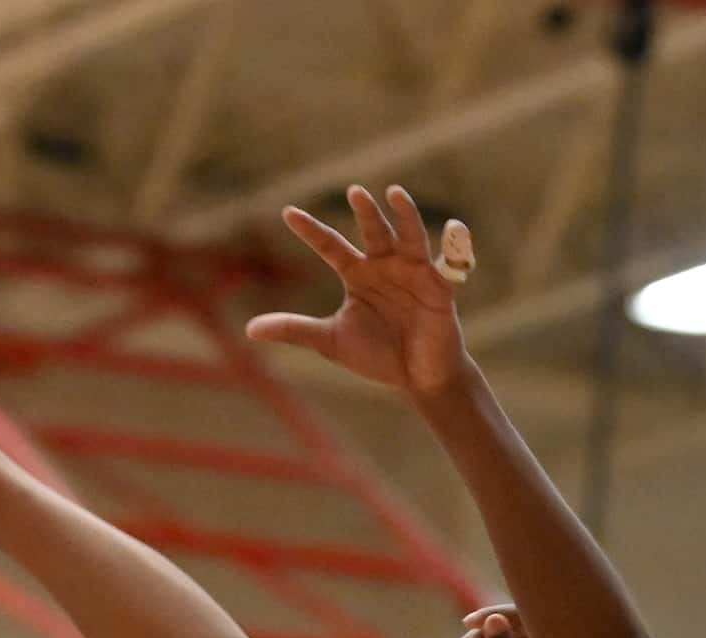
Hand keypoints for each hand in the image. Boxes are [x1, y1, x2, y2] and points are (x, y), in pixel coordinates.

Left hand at [247, 185, 473, 400]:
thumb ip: (294, 330)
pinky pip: (451, 260)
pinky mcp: (440, 286)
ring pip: (408, 236)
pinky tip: (454, 227)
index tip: (287, 212)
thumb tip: (249, 330)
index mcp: (357, 275)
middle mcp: (385, 266)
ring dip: (404, 215)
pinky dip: (456, 242)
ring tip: (394, 193)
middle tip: (353, 192)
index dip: (310, 231)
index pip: (330, 246)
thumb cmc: (377, 355)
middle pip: (373, 232)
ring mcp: (413, 273)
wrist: (417, 378)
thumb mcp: (330, 342)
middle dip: (365, 213)